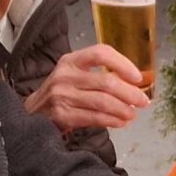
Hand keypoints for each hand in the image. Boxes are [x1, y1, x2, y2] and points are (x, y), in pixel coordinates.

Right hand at [23, 45, 150, 132]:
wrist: (32, 112)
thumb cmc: (62, 92)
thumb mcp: (74, 75)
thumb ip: (99, 74)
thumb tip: (135, 84)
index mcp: (71, 60)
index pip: (101, 53)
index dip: (123, 64)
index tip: (137, 77)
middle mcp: (65, 75)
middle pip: (106, 82)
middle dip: (130, 93)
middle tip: (143, 101)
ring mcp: (62, 96)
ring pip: (103, 102)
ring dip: (123, 109)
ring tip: (133, 114)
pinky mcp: (62, 116)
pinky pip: (94, 118)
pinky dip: (112, 121)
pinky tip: (121, 121)